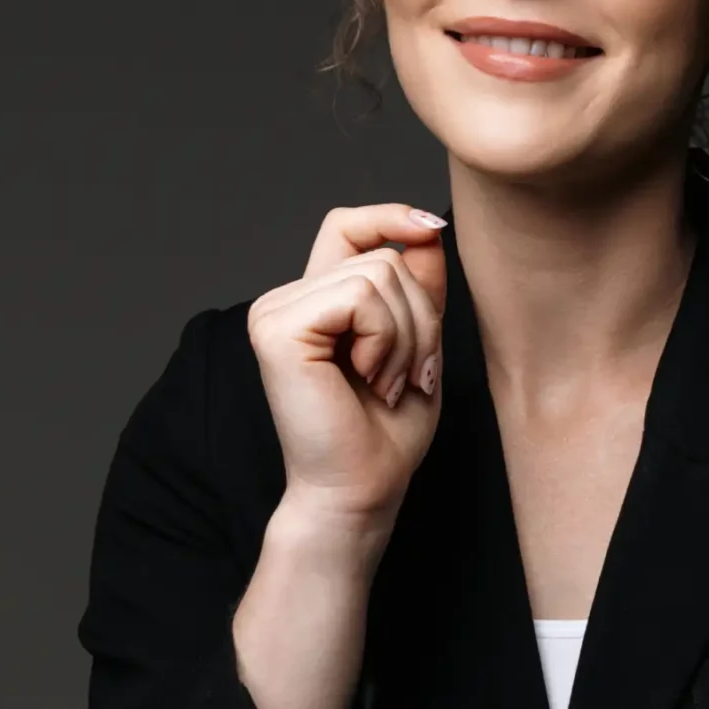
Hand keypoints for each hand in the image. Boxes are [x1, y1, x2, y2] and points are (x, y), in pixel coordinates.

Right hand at [247, 204, 448, 532]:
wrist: (361, 491)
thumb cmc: (385, 435)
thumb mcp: (417, 348)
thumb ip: (418, 290)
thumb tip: (427, 230)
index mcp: (315, 304)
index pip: (347, 227)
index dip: (390, 218)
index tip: (433, 229)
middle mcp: (287, 301)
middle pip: (382, 257)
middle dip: (420, 316)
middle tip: (408, 376)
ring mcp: (275, 312)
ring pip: (377, 273)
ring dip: (407, 336)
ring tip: (388, 383)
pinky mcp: (277, 328)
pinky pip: (359, 296)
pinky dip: (384, 339)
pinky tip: (369, 380)